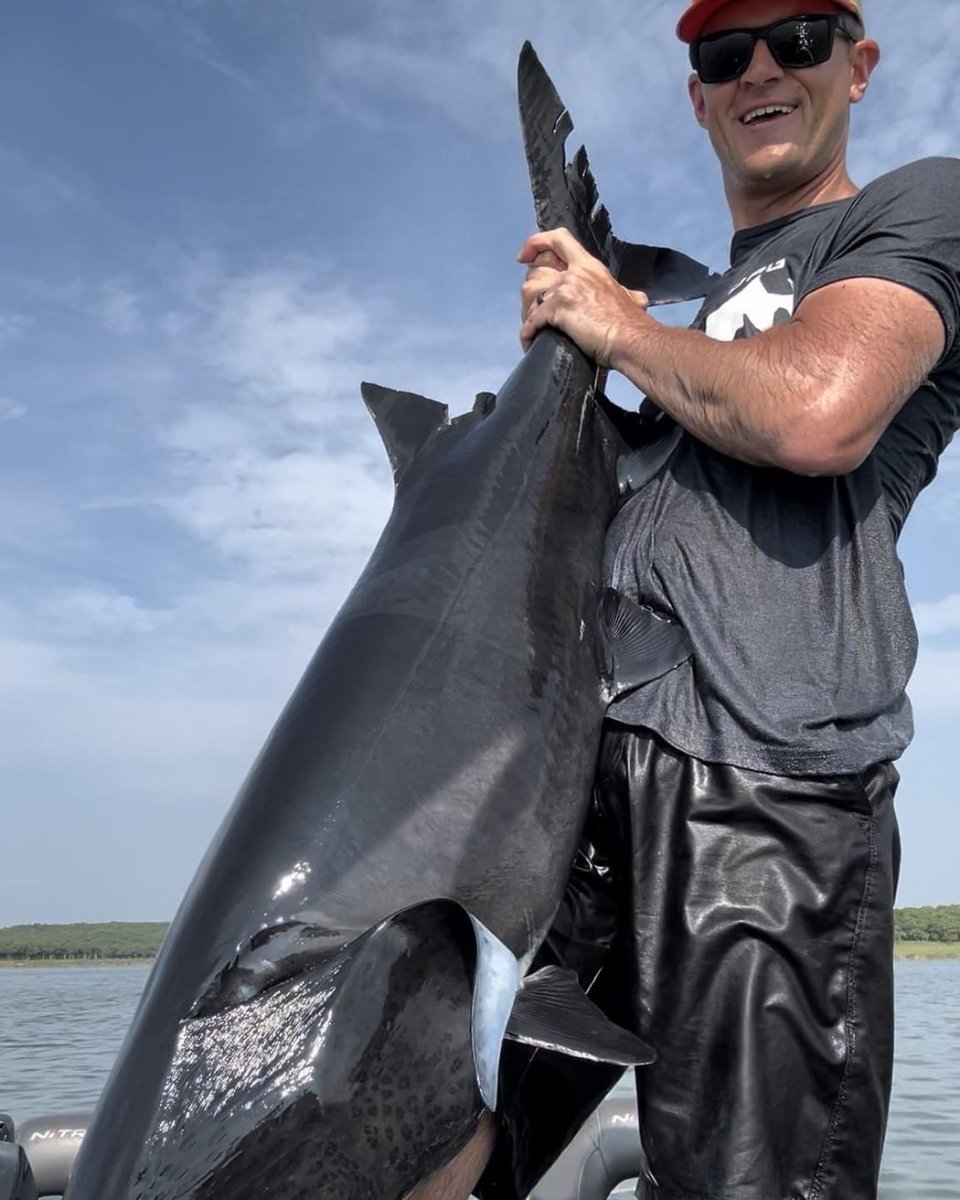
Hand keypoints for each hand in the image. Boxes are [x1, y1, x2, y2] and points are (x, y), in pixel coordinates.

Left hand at [517, 228, 649, 365]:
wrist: (631, 339)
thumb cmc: (632, 323)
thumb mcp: (631, 297)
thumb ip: (624, 293)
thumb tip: (637, 299)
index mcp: (589, 266)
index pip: (558, 238)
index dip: (536, 243)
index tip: (524, 256)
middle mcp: (574, 273)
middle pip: (535, 270)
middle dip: (530, 291)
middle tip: (533, 310)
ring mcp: (565, 289)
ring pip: (528, 292)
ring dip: (526, 312)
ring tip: (533, 327)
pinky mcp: (558, 310)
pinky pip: (531, 320)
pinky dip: (528, 333)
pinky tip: (530, 343)